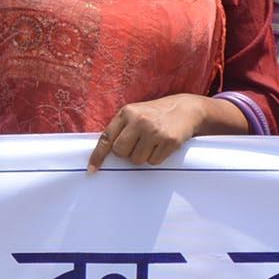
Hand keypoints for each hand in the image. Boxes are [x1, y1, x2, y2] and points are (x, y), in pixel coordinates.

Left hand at [86, 94, 212, 170]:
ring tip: (152, 143)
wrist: (186, 109)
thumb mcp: (135, 114)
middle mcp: (139, 120)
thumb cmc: (155, 114)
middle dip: (127, 153)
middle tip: (138, 144)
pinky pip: (154, 161)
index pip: (107, 138)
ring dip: (143, 156)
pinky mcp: (169, 141)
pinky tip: (162, 145)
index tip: (93, 170)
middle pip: (121, 152)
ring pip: (137, 160)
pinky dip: (156, 157)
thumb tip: (105, 153)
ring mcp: (154, 131)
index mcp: (127, 112)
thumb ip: (120, 129)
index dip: (98, 156)